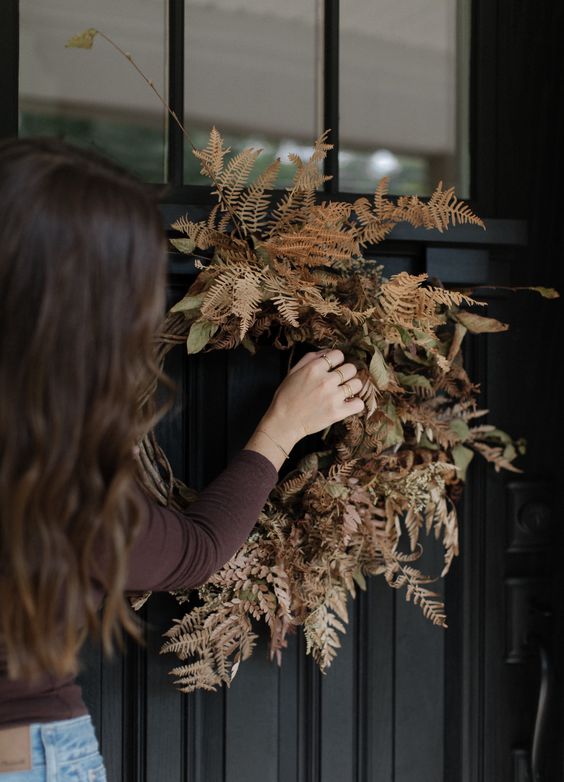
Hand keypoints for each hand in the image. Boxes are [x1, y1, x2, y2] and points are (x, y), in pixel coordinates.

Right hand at [246, 349, 363, 467]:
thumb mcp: (293, 372)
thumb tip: (327, 351)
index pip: (338, 354)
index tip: (334, 367)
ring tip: (344, 392)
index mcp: (314, 368)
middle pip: (351, 368)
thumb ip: (310, 358)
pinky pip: (359, 404)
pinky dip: (355, 404)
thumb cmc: (286, 397)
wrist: (284, 422)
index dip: (337, 360)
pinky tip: (347, 404)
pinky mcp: (337, 412)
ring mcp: (333, 397)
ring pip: (357, 384)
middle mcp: (325, 380)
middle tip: (340, 381)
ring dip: (352, 387)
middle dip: (346, 373)